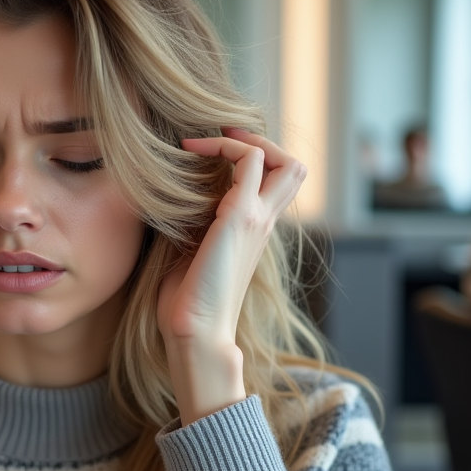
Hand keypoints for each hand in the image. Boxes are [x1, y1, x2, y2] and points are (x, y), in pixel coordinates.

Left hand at [156, 127, 305, 424]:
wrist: (194, 329)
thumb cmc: (186, 298)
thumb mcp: (193, 250)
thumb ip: (198, 224)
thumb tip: (175, 200)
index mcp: (255, 232)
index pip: (277, 183)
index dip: (253, 158)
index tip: (208, 153)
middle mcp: (264, 223)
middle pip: (295, 168)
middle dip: (261, 142)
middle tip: (221, 140)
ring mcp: (256, 219)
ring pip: (287, 161)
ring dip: (248, 141)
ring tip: (208, 143)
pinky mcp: (239, 218)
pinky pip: (250, 162)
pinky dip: (224, 148)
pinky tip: (189, 153)